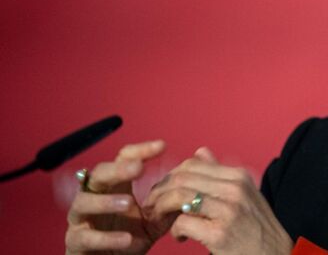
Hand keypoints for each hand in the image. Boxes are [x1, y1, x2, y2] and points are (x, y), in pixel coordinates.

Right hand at [65, 140, 171, 254]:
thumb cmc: (130, 239)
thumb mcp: (154, 221)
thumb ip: (169, 204)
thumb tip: (192, 184)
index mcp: (114, 187)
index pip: (123, 160)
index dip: (140, 150)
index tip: (162, 146)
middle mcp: (93, 197)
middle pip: (99, 174)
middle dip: (117, 169)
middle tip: (138, 167)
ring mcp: (81, 220)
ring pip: (83, 203)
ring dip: (105, 201)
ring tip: (128, 203)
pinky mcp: (74, 243)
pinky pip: (85, 237)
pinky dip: (106, 238)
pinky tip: (126, 239)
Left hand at [144, 147, 292, 254]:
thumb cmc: (257, 228)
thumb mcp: (244, 195)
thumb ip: (220, 174)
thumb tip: (200, 151)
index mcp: (239, 176)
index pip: (193, 164)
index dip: (171, 176)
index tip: (164, 191)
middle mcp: (235, 189)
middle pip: (183, 178)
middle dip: (161, 192)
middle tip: (155, 206)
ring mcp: (228, 211)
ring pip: (180, 197)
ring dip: (163, 209)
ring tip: (163, 220)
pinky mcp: (220, 234)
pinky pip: (183, 223)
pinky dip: (175, 230)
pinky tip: (181, 237)